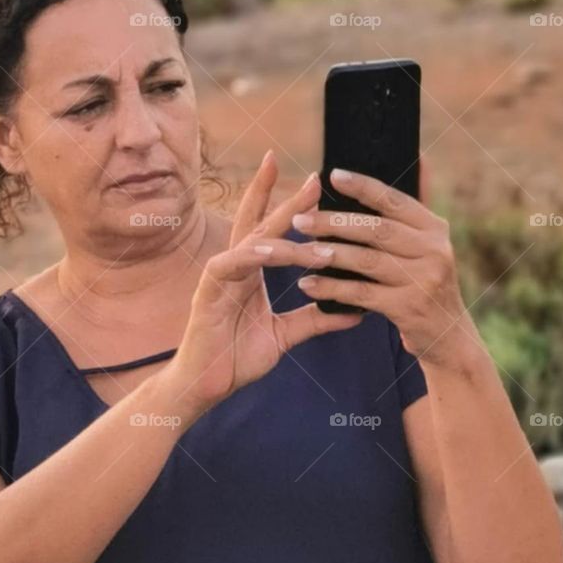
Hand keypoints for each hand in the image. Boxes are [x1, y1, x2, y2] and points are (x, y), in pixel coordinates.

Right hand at [167, 150, 364, 416]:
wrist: (206, 386)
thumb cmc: (236, 356)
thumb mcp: (285, 335)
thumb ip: (315, 319)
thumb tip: (356, 311)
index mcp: (251, 270)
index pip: (267, 226)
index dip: (285, 199)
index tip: (312, 179)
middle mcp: (236, 265)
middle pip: (258, 220)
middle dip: (284, 195)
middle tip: (314, 177)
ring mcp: (221, 275)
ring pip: (254, 242)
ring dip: (285, 234)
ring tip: (317, 229)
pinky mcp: (208, 291)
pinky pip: (231, 264)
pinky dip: (252, 255)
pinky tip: (270, 250)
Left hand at [292, 159, 480, 367]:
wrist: (449, 337)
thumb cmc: (425, 282)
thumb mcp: (427, 245)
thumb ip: (413, 211)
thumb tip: (421, 158)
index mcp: (434, 228)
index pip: (394, 200)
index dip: (364, 186)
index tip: (332, 175)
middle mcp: (433, 250)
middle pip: (376, 230)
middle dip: (333, 223)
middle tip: (298, 220)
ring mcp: (423, 280)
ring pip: (366, 261)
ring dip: (327, 255)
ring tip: (298, 250)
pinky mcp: (409, 308)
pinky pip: (362, 294)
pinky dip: (331, 288)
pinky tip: (306, 284)